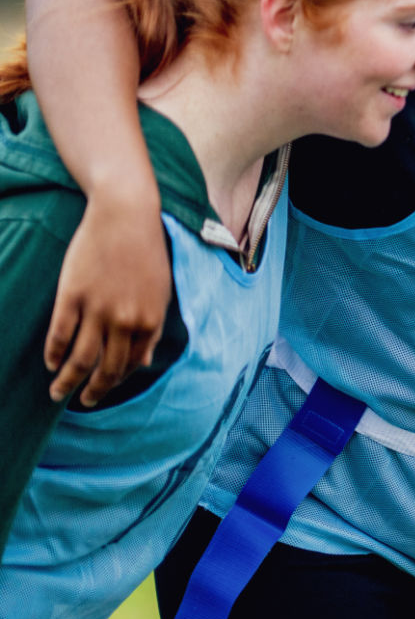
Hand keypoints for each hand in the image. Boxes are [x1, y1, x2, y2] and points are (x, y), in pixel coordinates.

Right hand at [46, 188, 170, 404]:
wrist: (126, 216)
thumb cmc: (147, 253)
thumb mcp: (161, 292)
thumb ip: (152, 328)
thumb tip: (144, 362)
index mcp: (150, 320)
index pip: (131, 364)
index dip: (116, 381)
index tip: (104, 389)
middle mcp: (125, 320)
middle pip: (105, 368)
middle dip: (93, 390)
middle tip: (82, 402)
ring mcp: (97, 309)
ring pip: (79, 358)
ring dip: (67, 381)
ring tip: (58, 393)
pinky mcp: (72, 296)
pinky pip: (59, 335)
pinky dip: (53, 354)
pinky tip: (49, 363)